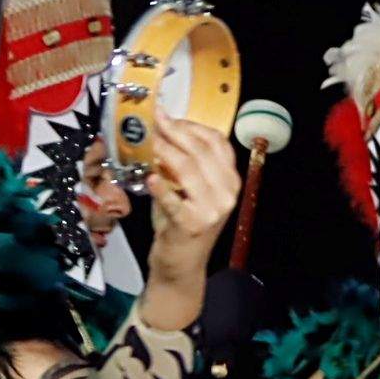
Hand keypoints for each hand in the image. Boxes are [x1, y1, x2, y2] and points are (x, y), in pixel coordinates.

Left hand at [138, 118, 240, 279]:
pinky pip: (175, 201)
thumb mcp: (191, 189)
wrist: (181, 264)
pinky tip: (151, 179)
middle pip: (202, 151)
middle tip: (154, 119)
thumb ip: (185, 163)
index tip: (168, 115)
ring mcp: (212, 209)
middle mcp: (227, 192)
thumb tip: (162, 130)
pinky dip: (162, 189)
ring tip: (149, 141)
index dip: (191, 125)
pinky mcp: (192, 225)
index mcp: (231, 180)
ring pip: (189, 169)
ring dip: (166, 151)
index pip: (217, 142)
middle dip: (175, 131)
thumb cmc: (183, 221)